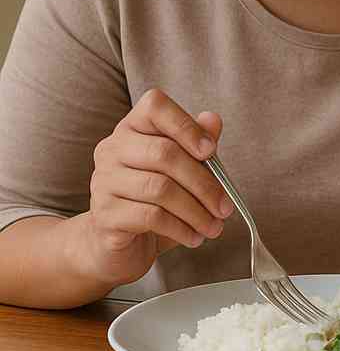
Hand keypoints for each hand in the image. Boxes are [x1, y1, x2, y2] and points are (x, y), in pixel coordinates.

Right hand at [79, 89, 231, 286]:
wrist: (115, 244)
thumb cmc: (155, 200)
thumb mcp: (183, 171)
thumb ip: (198, 144)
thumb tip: (213, 119)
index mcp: (132, 129)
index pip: (154, 106)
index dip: (186, 126)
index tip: (211, 151)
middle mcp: (112, 149)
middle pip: (164, 153)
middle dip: (204, 183)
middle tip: (225, 207)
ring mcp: (103, 181)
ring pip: (160, 189)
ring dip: (196, 212)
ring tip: (214, 227)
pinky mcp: (104, 214)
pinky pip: (150, 217)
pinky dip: (181, 228)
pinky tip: (194, 237)